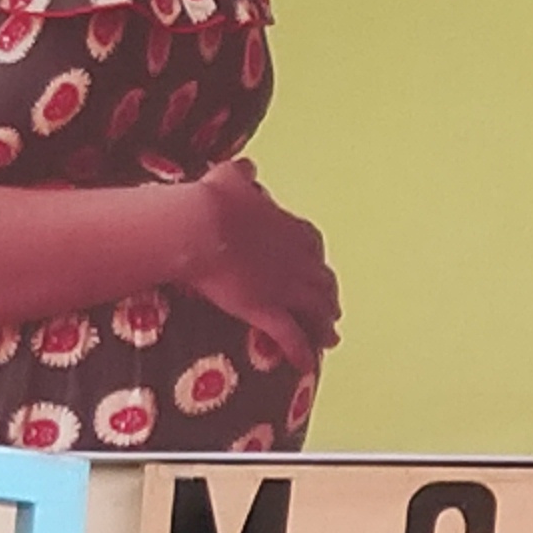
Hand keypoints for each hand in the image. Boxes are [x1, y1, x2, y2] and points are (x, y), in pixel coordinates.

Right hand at [180, 162, 338, 356]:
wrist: (200, 225)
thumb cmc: (211, 199)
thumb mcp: (228, 177)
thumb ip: (241, 174)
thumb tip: (247, 165)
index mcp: (290, 228)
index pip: (313, 247)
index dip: (316, 261)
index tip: (317, 269)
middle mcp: (296, 259)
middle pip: (324, 282)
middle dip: (329, 296)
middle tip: (332, 310)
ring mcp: (285, 287)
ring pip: (317, 311)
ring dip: (326, 325)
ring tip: (331, 339)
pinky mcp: (268, 310)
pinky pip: (292, 337)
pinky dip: (302, 352)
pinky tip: (307, 367)